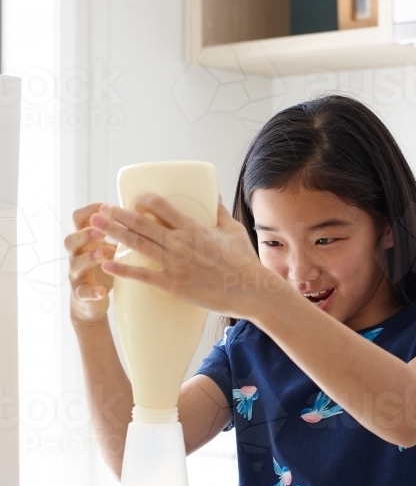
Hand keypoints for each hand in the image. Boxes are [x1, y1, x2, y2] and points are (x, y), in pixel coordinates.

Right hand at [65, 203, 117, 323]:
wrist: (91, 302)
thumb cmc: (105, 269)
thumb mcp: (110, 248)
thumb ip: (118, 233)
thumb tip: (141, 212)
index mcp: (85, 241)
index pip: (79, 220)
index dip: (90, 211)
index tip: (106, 208)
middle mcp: (77, 255)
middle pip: (70, 240)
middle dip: (85, 234)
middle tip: (101, 231)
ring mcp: (77, 275)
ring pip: (75, 263)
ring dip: (89, 257)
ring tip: (104, 253)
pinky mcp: (81, 293)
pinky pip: (83, 292)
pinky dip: (92, 292)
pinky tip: (101, 292)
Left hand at [90, 194, 278, 316]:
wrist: (251, 290)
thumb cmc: (244, 261)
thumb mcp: (232, 230)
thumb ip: (219, 211)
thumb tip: (214, 195)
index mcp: (193, 227)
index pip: (160, 206)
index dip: (143, 201)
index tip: (133, 201)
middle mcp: (180, 242)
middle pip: (141, 224)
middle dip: (117, 215)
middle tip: (100, 210)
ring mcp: (175, 264)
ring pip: (137, 244)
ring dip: (113, 234)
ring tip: (95, 226)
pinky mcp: (173, 284)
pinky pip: (142, 275)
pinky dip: (122, 269)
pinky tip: (106, 263)